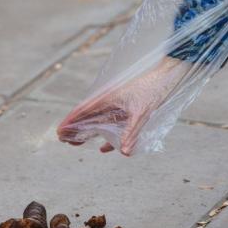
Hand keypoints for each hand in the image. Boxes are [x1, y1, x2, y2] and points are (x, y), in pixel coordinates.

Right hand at [57, 56, 190, 155]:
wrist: (167, 76)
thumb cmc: (152, 90)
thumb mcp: (142, 112)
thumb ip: (132, 132)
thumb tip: (124, 152)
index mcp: (107, 99)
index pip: (83, 111)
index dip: (70, 122)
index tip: (59, 132)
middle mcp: (109, 101)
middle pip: (86, 117)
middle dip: (74, 129)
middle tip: (63, 140)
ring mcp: (117, 105)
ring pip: (97, 121)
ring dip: (87, 133)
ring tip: (76, 144)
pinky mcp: (127, 109)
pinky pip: (111, 125)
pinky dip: (106, 136)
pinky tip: (103, 148)